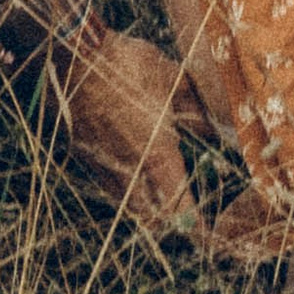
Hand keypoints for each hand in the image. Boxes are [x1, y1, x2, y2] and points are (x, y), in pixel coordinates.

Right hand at [56, 26, 196, 225]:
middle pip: (152, 218)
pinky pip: (109, 186)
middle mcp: (128, 169)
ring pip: (127, 205)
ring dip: (147, 211)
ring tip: (163, 204)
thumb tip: (223, 125)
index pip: (180, 207)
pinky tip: (133, 178)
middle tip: (189, 222)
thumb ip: (198, 108)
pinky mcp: (84, 155)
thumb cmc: (125, 64)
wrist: (71, 56)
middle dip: (171, 225)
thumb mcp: (172, 80)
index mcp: (156, 155)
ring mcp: (102, 165)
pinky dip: (126, 192)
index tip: (209, 237)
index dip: (196, 227)